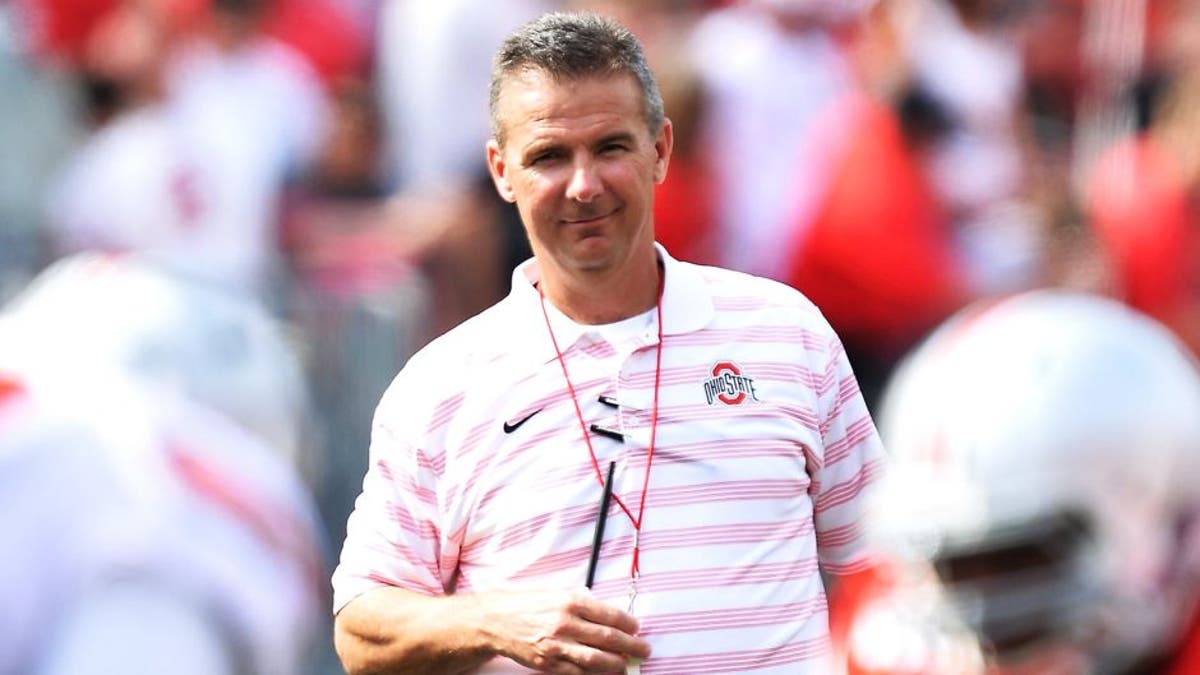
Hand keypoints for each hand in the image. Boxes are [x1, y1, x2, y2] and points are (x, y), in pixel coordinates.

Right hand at [476, 589, 650, 673]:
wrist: (496, 620)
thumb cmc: (527, 603)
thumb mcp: (555, 592)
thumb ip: (580, 600)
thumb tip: (606, 611)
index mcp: (570, 601)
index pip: (609, 615)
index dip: (628, 623)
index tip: (637, 628)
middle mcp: (566, 623)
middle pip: (608, 638)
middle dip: (631, 645)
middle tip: (644, 649)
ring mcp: (557, 646)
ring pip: (596, 659)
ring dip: (616, 663)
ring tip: (627, 664)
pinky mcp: (548, 663)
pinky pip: (576, 672)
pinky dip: (593, 674)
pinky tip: (604, 672)